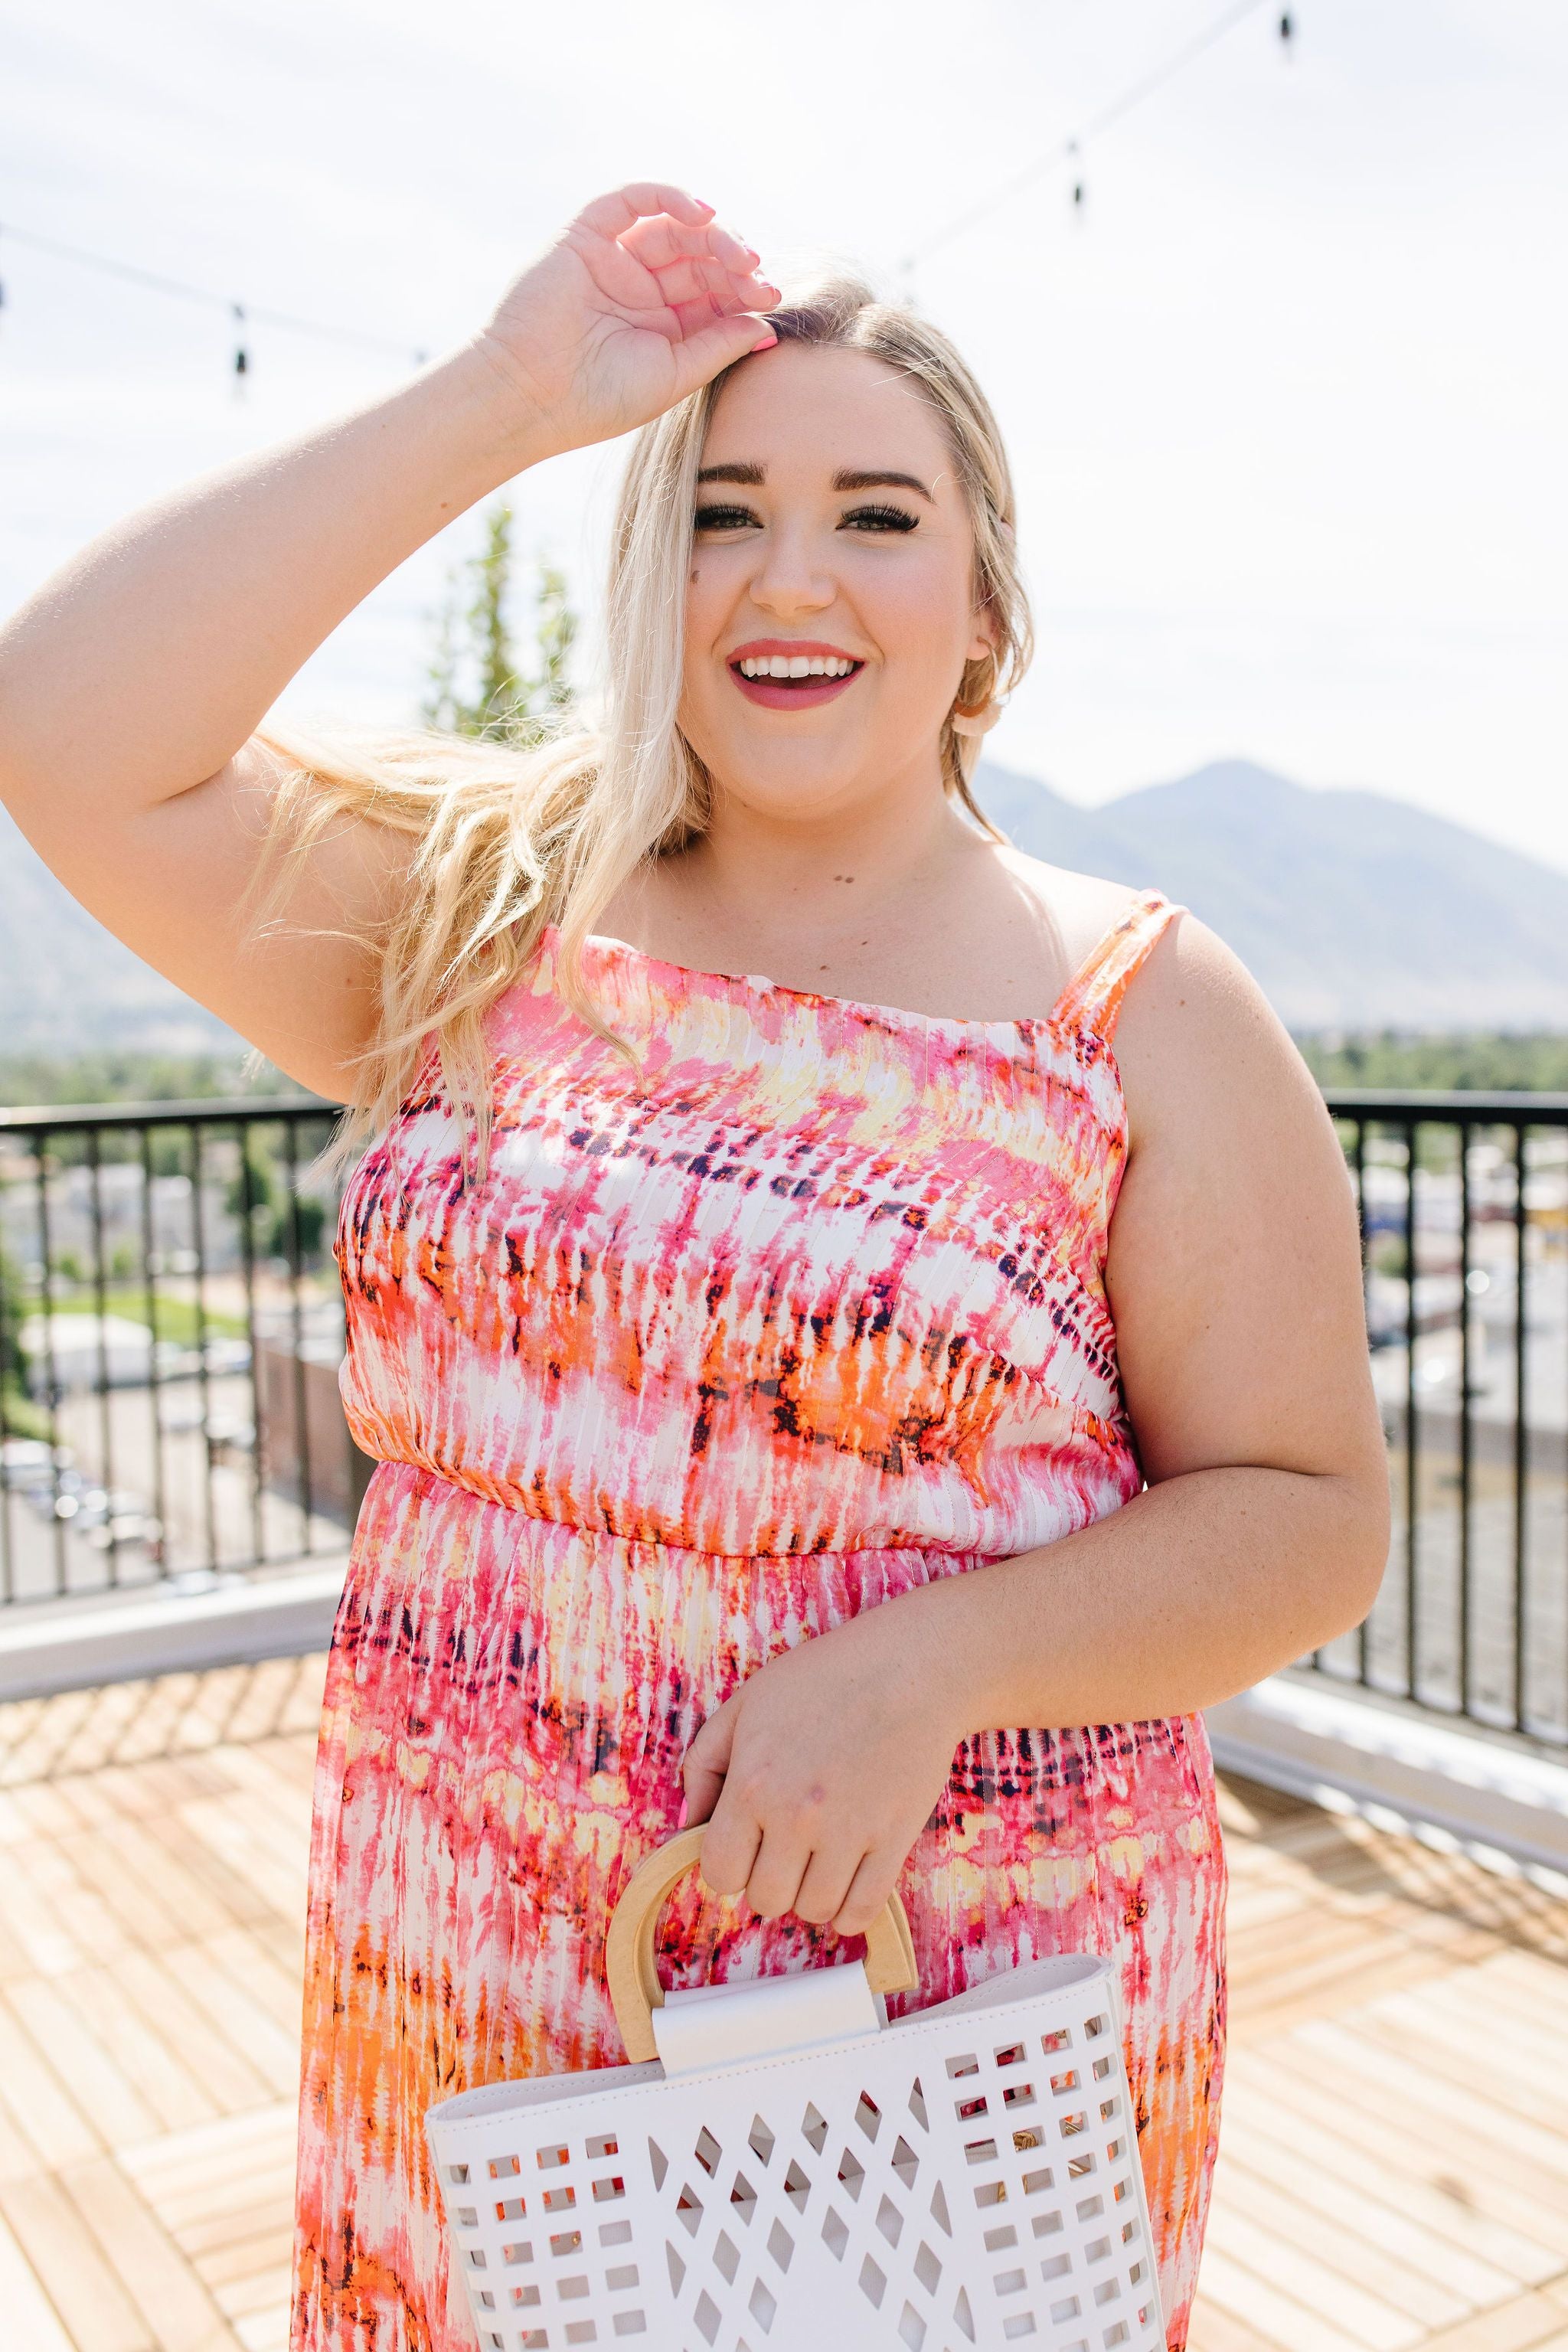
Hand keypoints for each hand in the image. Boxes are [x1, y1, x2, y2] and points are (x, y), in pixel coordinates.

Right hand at [474, 182, 780, 459]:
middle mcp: (641, 289)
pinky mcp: (586, 236)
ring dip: (712, 231)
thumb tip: (766, 324)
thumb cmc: (598, 400)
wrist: (531, 397)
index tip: (771, 298)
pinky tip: (701, 211)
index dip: (745, 289)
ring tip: (737, 251)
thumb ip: (718, 346)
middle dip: (734, 260)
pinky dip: (667, 195)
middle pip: (700, 256)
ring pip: (674, 226)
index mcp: (662, 325)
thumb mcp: (674, 375)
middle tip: (757, 274)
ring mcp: (614, 260)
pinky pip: (631, 200)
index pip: (713, 292)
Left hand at [682, 1597, 965, 1938]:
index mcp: (751, 1785)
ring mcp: (848, 1833)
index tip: (746, 1845)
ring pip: (813, 1911)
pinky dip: (849, 1910)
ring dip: (810, 1893)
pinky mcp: (893, 1841)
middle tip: (785, 1848)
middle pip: (766, 1900)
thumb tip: (687, 1828)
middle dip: (769, 1879)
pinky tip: (847, 1880)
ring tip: (819, 1858)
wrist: (910, 1666)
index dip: (728, 1865)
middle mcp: (796, 1818)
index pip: (719, 1873)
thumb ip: (702, 1765)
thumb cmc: (823, 1677)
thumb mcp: (744, 1704)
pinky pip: (861, 1912)